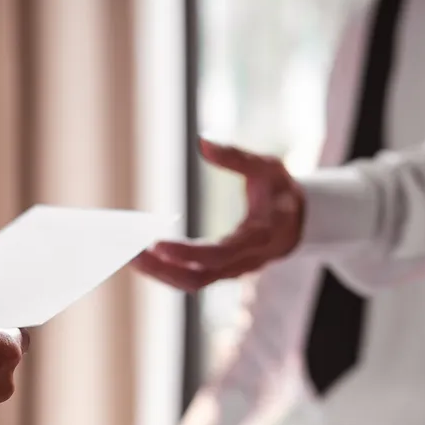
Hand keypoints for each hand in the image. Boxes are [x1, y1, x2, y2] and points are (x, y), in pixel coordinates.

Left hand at [134, 138, 304, 291]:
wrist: (296, 222)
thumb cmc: (280, 191)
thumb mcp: (267, 166)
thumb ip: (236, 157)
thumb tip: (203, 140)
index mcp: (258, 237)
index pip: (219, 254)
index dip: (188, 253)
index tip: (157, 244)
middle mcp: (244, 262)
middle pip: (198, 278)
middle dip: (161, 269)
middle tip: (129, 253)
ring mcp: (232, 271)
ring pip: (191, 283)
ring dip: (158, 273)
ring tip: (128, 255)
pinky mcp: (221, 273)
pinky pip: (190, 279)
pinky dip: (165, 271)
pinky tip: (142, 256)